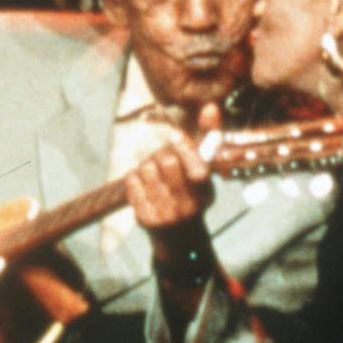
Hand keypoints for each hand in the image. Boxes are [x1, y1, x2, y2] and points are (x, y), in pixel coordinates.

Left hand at [128, 103, 217, 238]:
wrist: (178, 237)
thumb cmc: (191, 191)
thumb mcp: (203, 170)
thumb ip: (207, 138)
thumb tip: (211, 106)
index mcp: (205, 191)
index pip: (197, 167)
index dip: (184, 147)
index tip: (175, 135)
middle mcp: (188, 206)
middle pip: (167, 161)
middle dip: (161, 153)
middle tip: (162, 157)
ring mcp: (166, 214)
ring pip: (146, 168)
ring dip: (147, 164)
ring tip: (153, 173)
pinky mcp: (146, 219)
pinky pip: (132, 181)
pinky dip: (135, 176)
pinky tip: (143, 184)